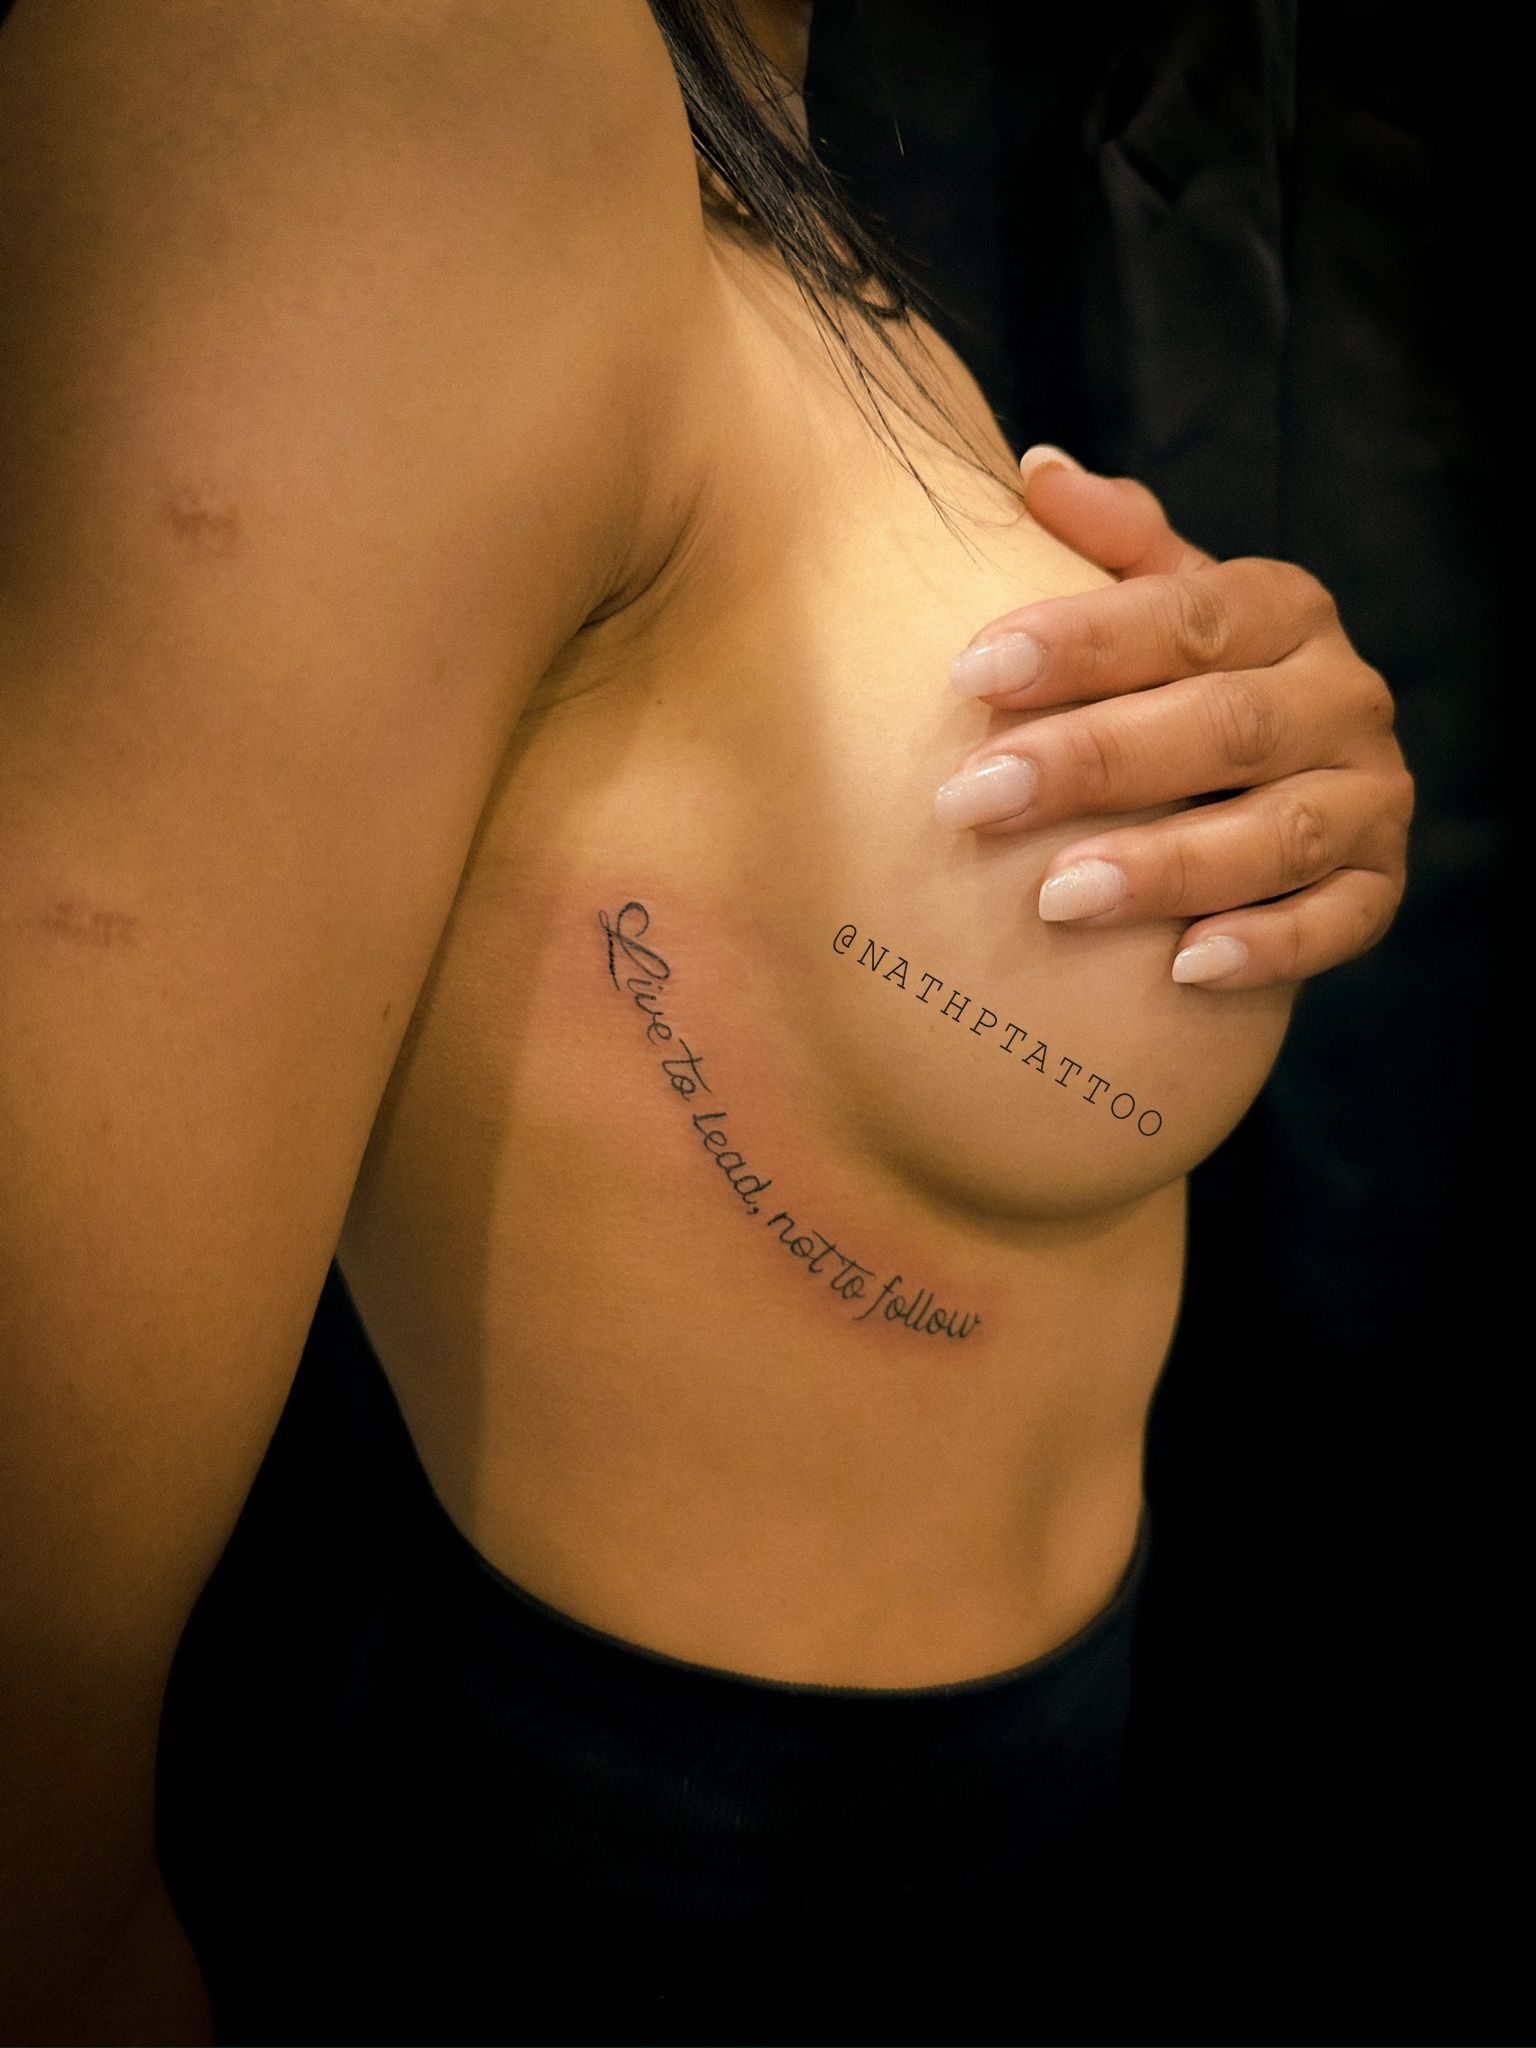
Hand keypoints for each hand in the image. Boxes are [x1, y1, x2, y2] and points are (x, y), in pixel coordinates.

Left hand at [934, 446, 1414, 989]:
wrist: (1267, 787)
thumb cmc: (1175, 685)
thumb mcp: (1154, 606)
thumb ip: (1109, 546)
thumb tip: (1037, 470)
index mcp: (1282, 610)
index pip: (1184, 615)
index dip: (1080, 641)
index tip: (971, 671)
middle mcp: (1342, 696)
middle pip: (1221, 726)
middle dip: (1091, 765)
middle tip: (971, 800)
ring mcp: (1370, 795)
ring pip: (1278, 833)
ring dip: (1166, 867)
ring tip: (1056, 898)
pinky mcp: (1378, 886)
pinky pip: (1336, 924)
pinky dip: (1267, 947)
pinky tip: (1183, 972)